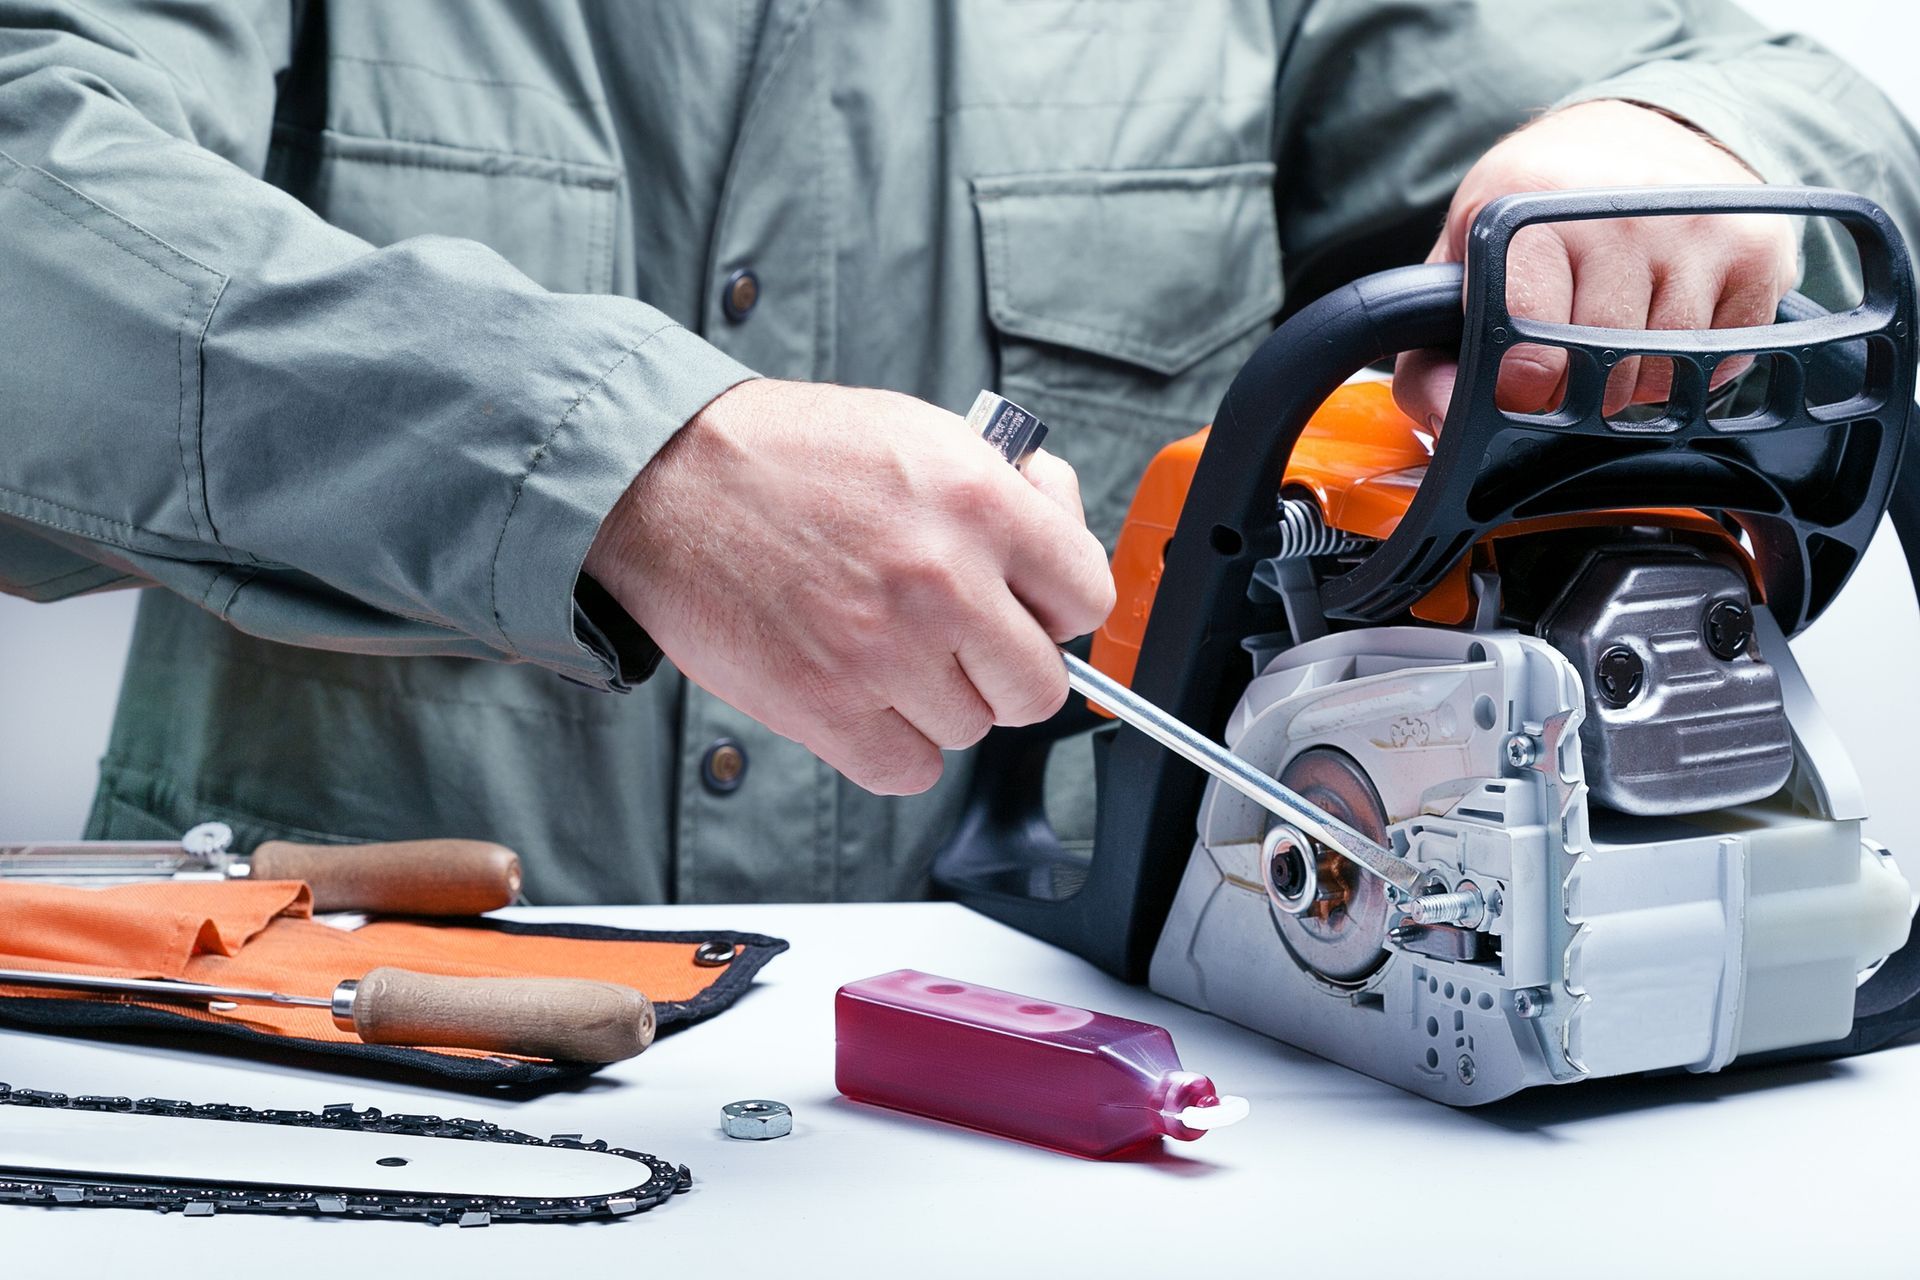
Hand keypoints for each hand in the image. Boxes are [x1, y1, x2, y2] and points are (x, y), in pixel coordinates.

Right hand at [585, 379, 1114, 794]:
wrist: (666, 481)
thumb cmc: (787, 453)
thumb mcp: (920, 429)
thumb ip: (1006, 485)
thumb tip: (1060, 526)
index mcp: (979, 501)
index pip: (1088, 598)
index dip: (1057, 607)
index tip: (1028, 607)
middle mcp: (943, 580)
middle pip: (1038, 686)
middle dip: (1007, 668)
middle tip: (961, 639)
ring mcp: (885, 651)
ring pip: (973, 730)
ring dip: (941, 702)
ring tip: (888, 648)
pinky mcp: (826, 708)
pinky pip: (909, 771)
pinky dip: (895, 748)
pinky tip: (867, 696)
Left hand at [1394, 99, 1798, 424]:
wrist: (1633, 129)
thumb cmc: (1536, 209)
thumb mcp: (1464, 258)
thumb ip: (1430, 351)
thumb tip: (1445, 416)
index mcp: (1529, 209)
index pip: (1532, 343)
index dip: (1525, 388)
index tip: (1523, 383)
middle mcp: (1621, 209)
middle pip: (1605, 364)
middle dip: (1583, 388)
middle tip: (1572, 363)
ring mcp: (1698, 227)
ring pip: (1666, 368)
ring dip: (1638, 380)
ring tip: (1617, 339)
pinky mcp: (1758, 247)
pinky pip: (1725, 357)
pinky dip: (1694, 366)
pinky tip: (1669, 325)